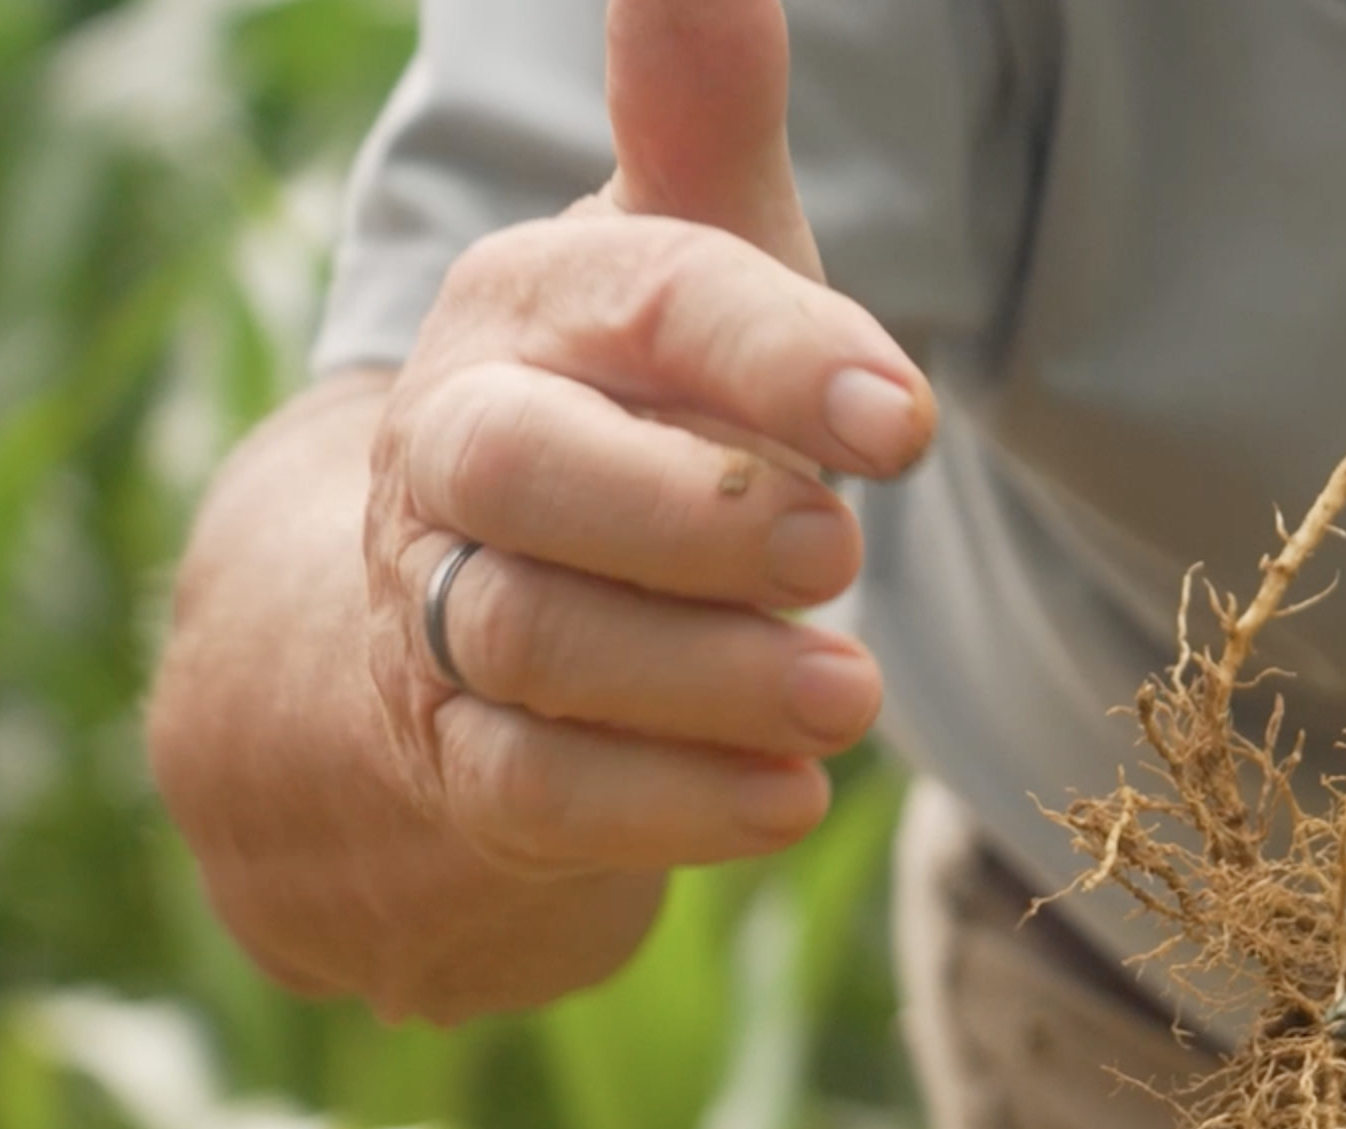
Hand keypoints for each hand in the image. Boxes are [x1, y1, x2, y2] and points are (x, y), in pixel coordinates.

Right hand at [358, 0, 929, 880]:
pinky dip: (669, 805)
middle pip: (522, 472)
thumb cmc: (638, 401)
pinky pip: (537, 793)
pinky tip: (789, 799)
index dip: (775, 358)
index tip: (905, 418)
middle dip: (690, 516)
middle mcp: (455, 451)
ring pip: (534, 644)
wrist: (481, 597)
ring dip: (704, 676)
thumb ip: (701, 106)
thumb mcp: (687, 252)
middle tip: (842, 552)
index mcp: (525, 308)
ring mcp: (439, 611)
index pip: (644, 306)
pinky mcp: (464, 760)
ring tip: (850, 696)